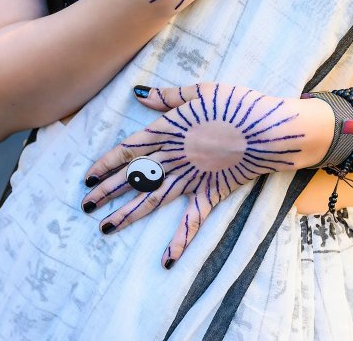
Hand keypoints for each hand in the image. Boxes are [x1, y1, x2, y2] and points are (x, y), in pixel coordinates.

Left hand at [81, 82, 333, 267]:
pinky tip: (165, 261)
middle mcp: (173, 157)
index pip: (128, 151)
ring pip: (153, 199)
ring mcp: (191, 178)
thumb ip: (168, 97)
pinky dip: (179, 241)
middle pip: (134, 177)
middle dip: (107, 192)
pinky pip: (192, 220)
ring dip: (128, 214)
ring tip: (106, 228)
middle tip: (85, 206)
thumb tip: (138, 93)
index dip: (106, 165)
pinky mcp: (211, 193)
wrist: (268, 129)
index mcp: (168, 131)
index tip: (87, 179)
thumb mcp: (200, 91)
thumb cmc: (236, 104)